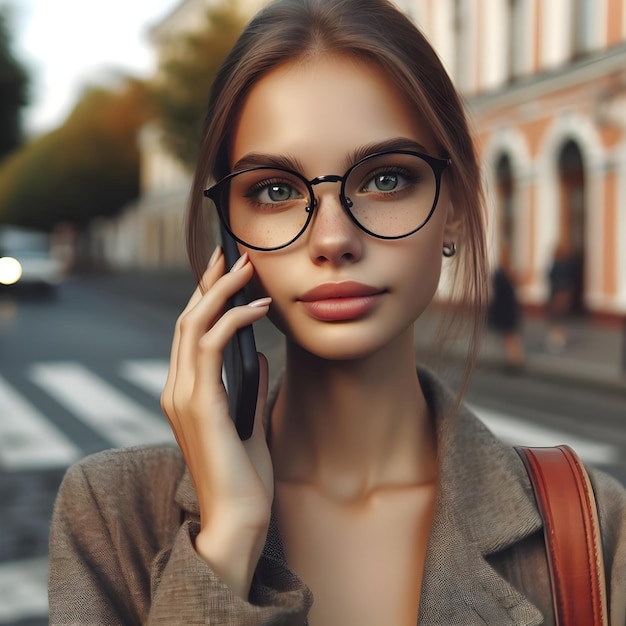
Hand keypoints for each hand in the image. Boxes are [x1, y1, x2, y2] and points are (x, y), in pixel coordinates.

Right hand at [160, 248, 272, 596]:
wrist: (238, 520)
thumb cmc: (245, 475)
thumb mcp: (249, 419)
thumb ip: (246, 385)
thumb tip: (255, 353)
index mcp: (185, 393)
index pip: (190, 333)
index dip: (207, 298)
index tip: (227, 272)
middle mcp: (176, 389)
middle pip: (188, 319)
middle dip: (211, 283)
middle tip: (235, 255)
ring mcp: (182, 396)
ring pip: (194, 325)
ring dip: (222, 291)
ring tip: (248, 268)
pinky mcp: (198, 404)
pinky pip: (211, 346)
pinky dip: (234, 320)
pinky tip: (259, 307)